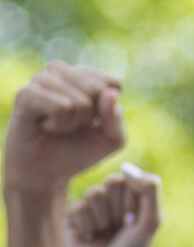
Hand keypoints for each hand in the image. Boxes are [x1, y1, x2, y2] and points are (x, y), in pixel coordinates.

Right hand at [4, 62, 124, 192]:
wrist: (45, 174)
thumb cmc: (79, 150)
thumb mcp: (110, 139)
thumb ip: (116, 117)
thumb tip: (110, 94)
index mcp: (85, 76)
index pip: (113, 83)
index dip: (108, 110)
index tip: (92, 121)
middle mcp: (63, 72)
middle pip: (98, 90)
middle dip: (90, 117)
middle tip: (72, 126)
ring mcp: (42, 79)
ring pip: (80, 100)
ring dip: (73, 123)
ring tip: (58, 126)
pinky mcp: (26, 93)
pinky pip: (62, 107)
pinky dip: (59, 124)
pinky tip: (46, 126)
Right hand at [63, 163, 161, 246]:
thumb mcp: (151, 220)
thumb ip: (149, 189)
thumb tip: (127, 168)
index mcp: (131, 193)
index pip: (130, 178)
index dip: (132, 201)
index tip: (133, 220)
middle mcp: (110, 196)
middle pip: (112, 181)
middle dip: (118, 209)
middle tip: (118, 227)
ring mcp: (90, 205)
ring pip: (94, 193)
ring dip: (102, 219)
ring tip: (103, 233)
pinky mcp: (71, 216)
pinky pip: (77, 207)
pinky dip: (86, 227)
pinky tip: (88, 238)